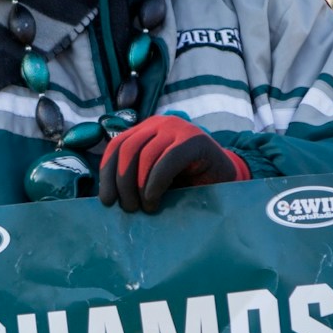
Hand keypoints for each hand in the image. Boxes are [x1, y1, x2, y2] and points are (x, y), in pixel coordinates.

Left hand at [98, 115, 249, 213]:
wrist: (225, 180)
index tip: (107, 200)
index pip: (117, 146)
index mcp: (145, 130)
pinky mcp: (195, 140)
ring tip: (143, 208)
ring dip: (138, 186)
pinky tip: (153, 199)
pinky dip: (155, 182)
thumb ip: (134, 178)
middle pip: (127, 149)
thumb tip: (107, 197)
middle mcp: (159, 123)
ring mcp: (178, 128)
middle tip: (128, 208)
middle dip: (122, 182)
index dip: (107, 173)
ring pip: (145, 154)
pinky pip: (167, 160)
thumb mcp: (154, 178)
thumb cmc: (186, 182)